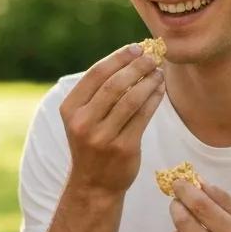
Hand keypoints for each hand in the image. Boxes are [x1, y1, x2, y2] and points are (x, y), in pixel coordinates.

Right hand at [59, 43, 165, 195]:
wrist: (93, 184)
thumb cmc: (91, 142)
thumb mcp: (83, 117)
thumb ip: (98, 91)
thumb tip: (129, 57)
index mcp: (70, 109)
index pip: (96, 73)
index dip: (119, 57)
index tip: (136, 48)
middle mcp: (83, 122)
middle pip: (115, 84)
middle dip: (137, 66)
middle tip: (152, 57)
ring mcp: (103, 137)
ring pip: (131, 99)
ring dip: (149, 81)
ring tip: (159, 72)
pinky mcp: (123, 148)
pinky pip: (143, 116)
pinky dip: (154, 99)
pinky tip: (160, 90)